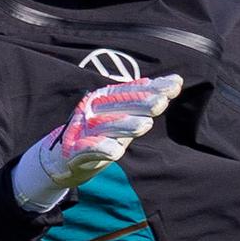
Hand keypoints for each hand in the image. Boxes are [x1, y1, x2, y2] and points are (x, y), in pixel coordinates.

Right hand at [41, 75, 183, 186]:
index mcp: (105, 99)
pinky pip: (88, 148)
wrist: (63, 158)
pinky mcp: (74, 151)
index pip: (132, 91)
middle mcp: (94, 110)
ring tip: (146, 125)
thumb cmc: (99, 133)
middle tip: (162, 102)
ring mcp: (84, 130)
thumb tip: (174, 82)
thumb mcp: (122, 116)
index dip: (154, 87)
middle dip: (142, 103)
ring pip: (107, 126)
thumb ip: (144, 102)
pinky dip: (101, 149)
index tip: (175, 84)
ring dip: (126, 125)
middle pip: (121, 105)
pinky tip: (116, 152)